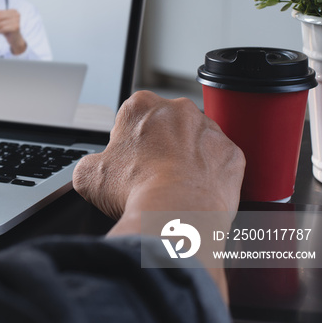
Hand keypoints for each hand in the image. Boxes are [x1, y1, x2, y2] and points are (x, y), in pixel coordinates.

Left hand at [0, 9, 26, 54]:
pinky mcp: (16, 27)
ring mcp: (17, 21)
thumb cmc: (8, 30)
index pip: (1, 12)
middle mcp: (16, 15)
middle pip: (0, 17)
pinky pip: (3, 28)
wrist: (15, 40)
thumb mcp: (0, 23)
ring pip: (1, 24)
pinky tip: (0, 33)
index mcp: (13, 11)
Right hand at [73, 91, 244, 303]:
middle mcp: (178, 110)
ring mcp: (210, 130)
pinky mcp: (232, 153)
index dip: (127, 142)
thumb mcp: (88, 176)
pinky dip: (211, 175)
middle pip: (166, 125)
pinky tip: (196, 193)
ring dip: (187, 158)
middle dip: (160, 145)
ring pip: (196, 141)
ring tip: (175, 188)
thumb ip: (90, 163)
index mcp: (140, 106)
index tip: (128, 162)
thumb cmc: (134, 191)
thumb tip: (94, 170)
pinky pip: (221, 161)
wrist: (177, 216)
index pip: (131, 116)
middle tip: (150, 175)